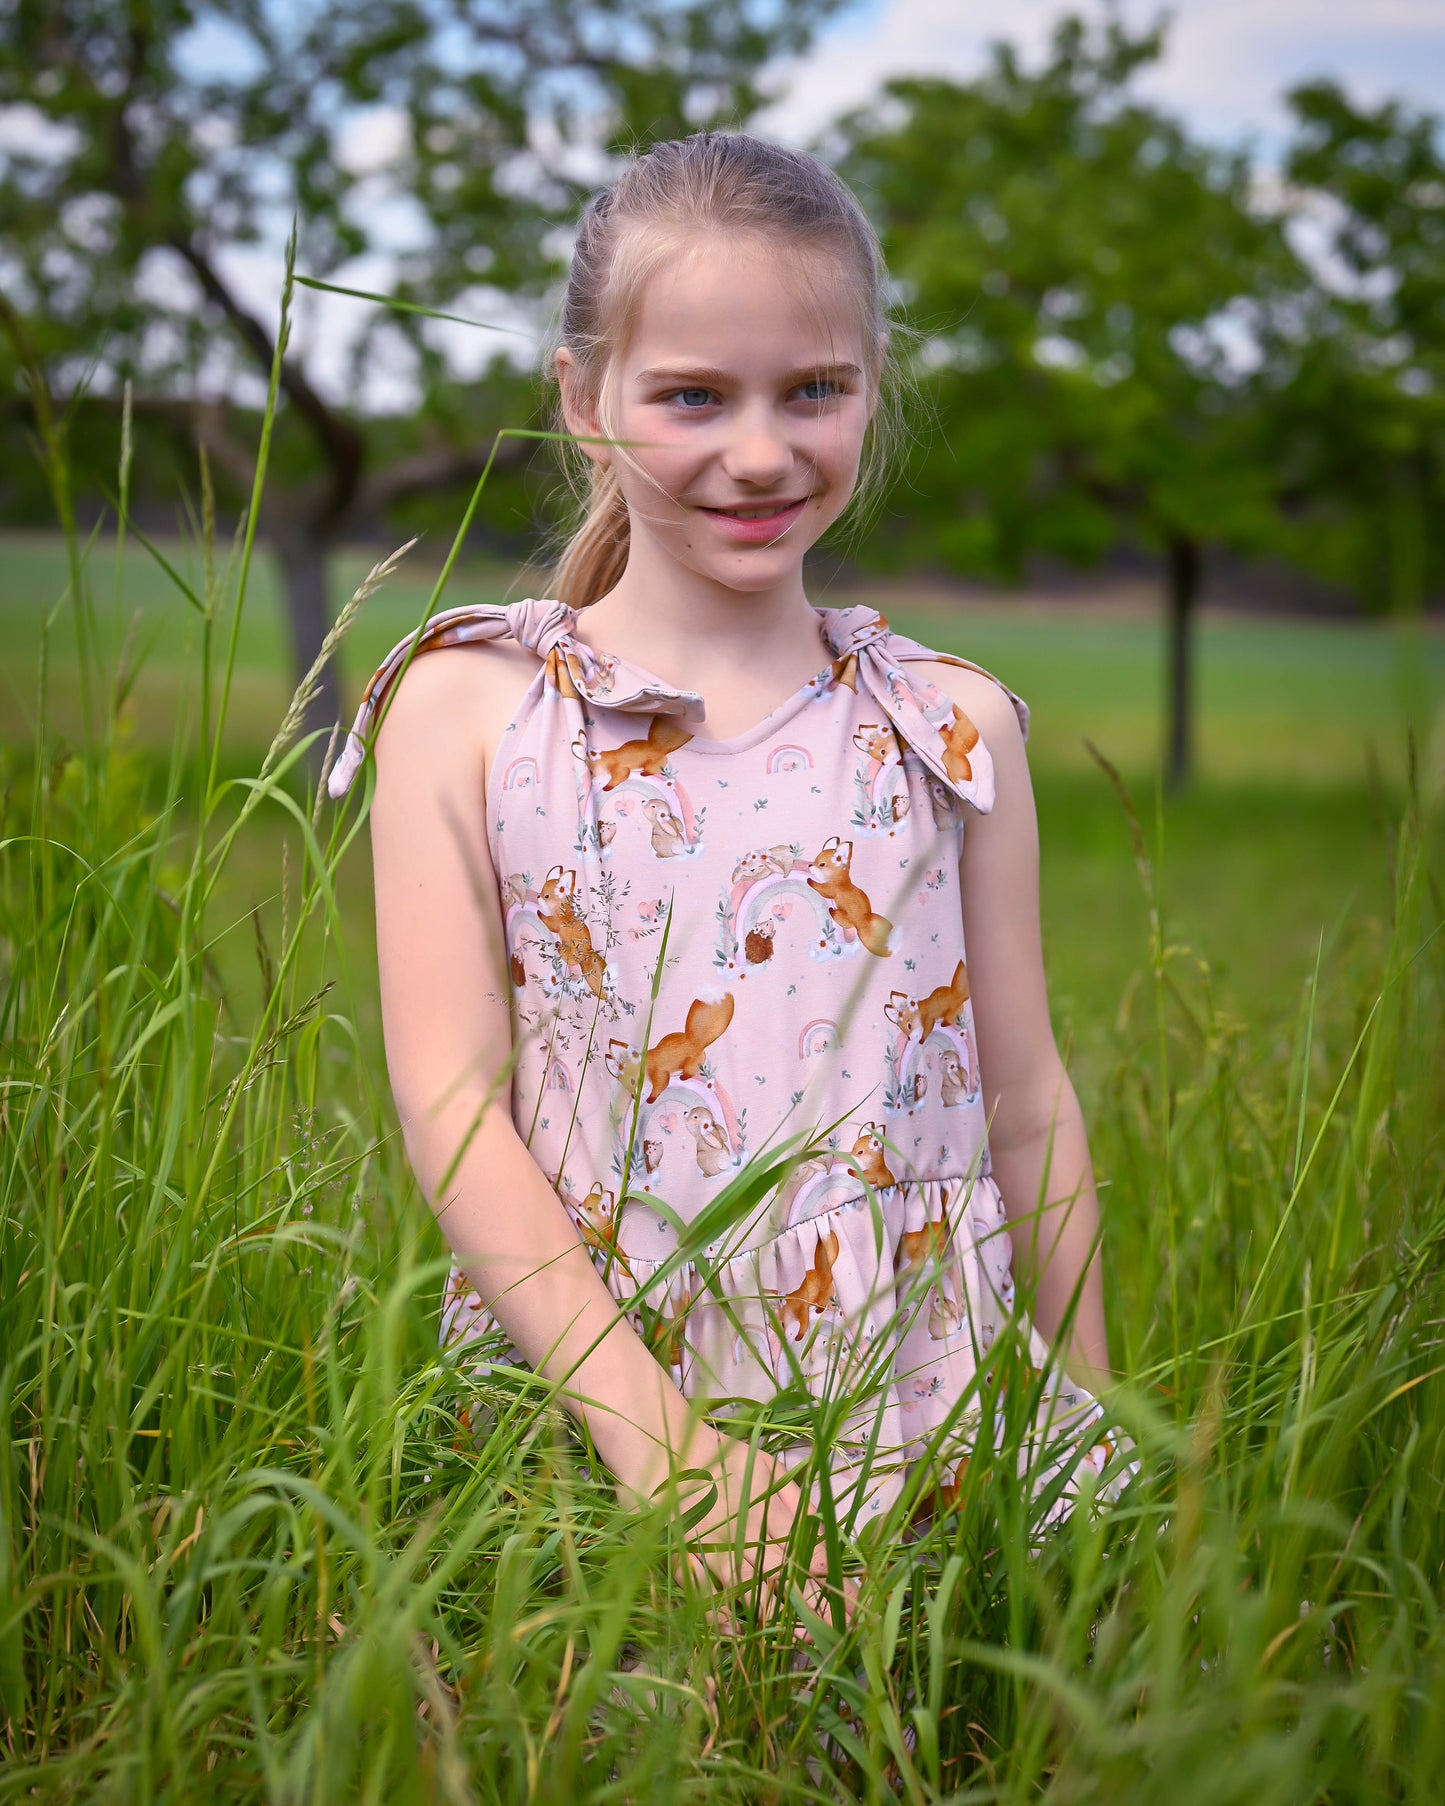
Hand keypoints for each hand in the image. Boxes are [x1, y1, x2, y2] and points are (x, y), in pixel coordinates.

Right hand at [667, 1437, 855, 1629]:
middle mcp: (742, 1532)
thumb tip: (824, 1532)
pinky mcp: (682, 1558)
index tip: (855, 1600)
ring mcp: (711, 1548)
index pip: (806, 1549)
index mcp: (766, 1508)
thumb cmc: (718, 1454)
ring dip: (776, 1617)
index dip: (830, 1576)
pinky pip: (701, 1593)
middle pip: (783, 1575)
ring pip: (748, 1589)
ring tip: (805, 1641)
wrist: (663, 1444)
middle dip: (814, 1604)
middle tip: (842, 1631)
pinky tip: (738, 1634)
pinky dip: (719, 1615)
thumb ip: (794, 1499)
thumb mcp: (765, 1466)